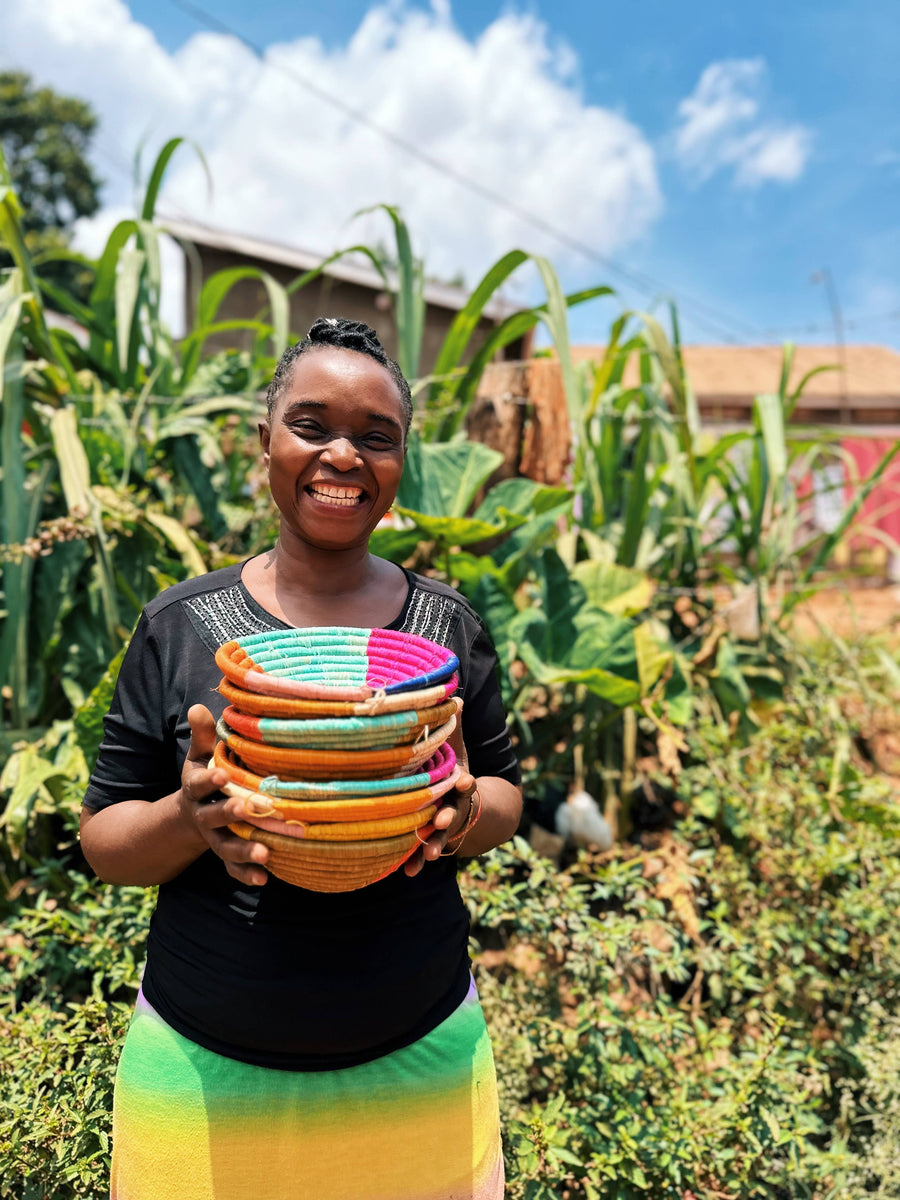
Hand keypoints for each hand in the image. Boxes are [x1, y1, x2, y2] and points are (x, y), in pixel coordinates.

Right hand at [177, 704, 269, 886]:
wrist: (190, 815)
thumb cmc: (205, 776)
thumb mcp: (200, 756)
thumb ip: (202, 735)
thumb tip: (197, 707)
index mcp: (196, 788)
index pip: (201, 784)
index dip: (211, 780)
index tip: (224, 775)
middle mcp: (203, 815)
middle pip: (214, 816)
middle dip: (230, 814)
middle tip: (249, 809)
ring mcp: (214, 837)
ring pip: (226, 846)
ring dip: (244, 850)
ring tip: (265, 854)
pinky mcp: (226, 853)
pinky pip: (233, 867)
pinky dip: (246, 873)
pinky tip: (264, 878)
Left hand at [404, 699, 475, 877]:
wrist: (475, 810)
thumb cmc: (454, 771)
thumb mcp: (457, 749)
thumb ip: (452, 725)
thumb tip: (452, 691)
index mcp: (459, 783)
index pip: (465, 782)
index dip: (464, 782)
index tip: (466, 781)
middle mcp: (456, 806)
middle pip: (455, 812)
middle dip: (450, 816)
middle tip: (443, 820)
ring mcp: (447, 826)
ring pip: (443, 836)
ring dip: (435, 844)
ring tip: (428, 854)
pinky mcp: (434, 840)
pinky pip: (426, 852)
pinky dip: (417, 861)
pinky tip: (408, 872)